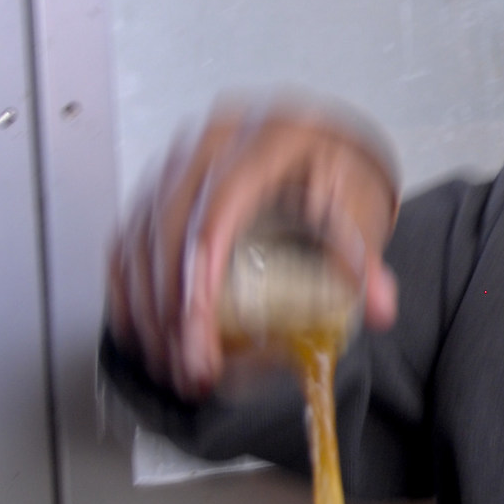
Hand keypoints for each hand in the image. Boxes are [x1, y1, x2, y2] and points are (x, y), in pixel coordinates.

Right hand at [106, 102, 400, 396]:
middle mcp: (213, 142)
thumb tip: (377, 306)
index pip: (219, 207)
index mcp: (268, 139)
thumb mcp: (360, 208)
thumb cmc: (337, 173)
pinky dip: (128, 293)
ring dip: (146, 309)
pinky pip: (126, 240)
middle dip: (171, 309)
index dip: (201, 277)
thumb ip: (363, 260)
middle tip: (190, 365)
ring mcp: (179, 160)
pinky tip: (142, 333)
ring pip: (140, 236)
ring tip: (169, 363)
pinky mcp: (157, 184)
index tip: (199, 333)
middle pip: (169, 227)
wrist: (322, 145)